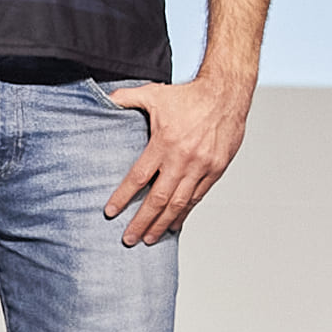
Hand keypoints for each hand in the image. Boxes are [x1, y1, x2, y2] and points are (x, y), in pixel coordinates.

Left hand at [98, 70, 251, 246]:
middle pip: (158, 198)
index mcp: (164, 142)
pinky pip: (197, 197)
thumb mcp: (154, 93)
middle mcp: (182, 158)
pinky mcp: (215, 170)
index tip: (111, 212)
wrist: (226, 93)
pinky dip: (185, 213)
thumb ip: (128, 97)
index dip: (123, 197)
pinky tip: (174, 223)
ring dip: (162, 223)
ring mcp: (201, 166)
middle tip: (129, 238)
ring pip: (178, 203)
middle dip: (141, 221)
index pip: (139, 177)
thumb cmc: (190, 95)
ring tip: (150, 238)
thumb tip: (106, 98)